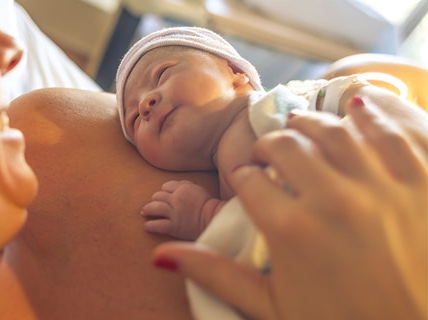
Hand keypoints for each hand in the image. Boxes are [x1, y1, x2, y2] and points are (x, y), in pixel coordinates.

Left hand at [142, 180, 222, 240]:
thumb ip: (185, 185)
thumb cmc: (208, 206)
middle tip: (152, 205)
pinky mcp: (174, 227)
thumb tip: (174, 185)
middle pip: (158, 196)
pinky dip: (150, 225)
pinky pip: (158, 225)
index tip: (163, 197)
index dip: (164, 191)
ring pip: (155, 208)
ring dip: (147, 210)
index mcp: (183, 188)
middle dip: (155, 200)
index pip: (165, 186)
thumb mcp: (198, 189)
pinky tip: (146, 226)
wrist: (215, 221)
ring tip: (144, 212)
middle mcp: (177, 199)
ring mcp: (175, 213)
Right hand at [152, 97, 426, 319]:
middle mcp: (333, 199)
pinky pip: (393, 131)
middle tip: (268, 155)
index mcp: (290, 230)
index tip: (247, 180)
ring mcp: (383, 186)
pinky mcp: (425, 181)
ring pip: (335, 130)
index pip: (250, 180)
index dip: (242, 177)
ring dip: (312, 123)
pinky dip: (372, 115)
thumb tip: (159, 256)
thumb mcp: (271, 308)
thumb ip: (215, 275)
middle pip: (286, 145)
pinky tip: (357, 109)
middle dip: (268, 146)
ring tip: (303, 126)